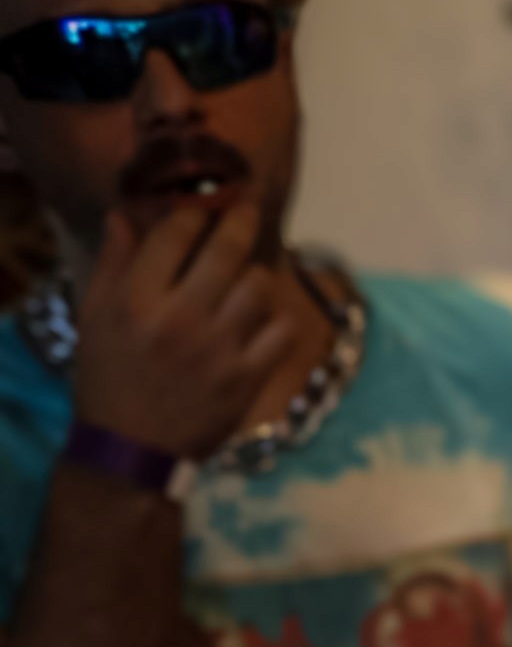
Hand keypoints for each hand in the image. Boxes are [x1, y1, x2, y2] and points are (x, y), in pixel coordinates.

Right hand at [69, 197, 297, 458]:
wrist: (132, 447)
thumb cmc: (109, 377)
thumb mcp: (95, 318)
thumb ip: (114, 264)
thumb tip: (124, 213)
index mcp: (136, 301)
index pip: (174, 234)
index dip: (195, 209)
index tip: (205, 199)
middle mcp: (180, 319)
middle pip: (226, 250)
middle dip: (242, 219)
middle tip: (249, 206)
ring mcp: (219, 349)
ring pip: (258, 286)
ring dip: (256, 274)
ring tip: (250, 273)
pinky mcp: (248, 378)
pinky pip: (281, 330)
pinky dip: (277, 319)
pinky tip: (265, 318)